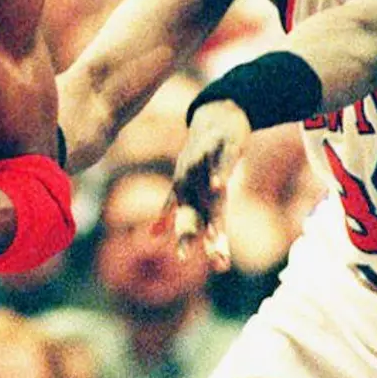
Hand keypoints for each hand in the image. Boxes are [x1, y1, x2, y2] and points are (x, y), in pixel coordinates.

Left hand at [171, 100, 249, 272]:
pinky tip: (218, 186)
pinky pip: (221, 163)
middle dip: (195, 233)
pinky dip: (218, 174)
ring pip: (209, 191)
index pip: (188, 221)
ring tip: (212, 232)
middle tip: (190, 256)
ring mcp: (207, 164)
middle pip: (199, 211)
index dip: (185, 239)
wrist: (216, 117)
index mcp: (188, 192)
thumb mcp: (185, 184)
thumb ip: (169, 212)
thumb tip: (152, 236)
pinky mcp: (225, 149)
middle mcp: (194, 180)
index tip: (182, 260)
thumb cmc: (201, 156)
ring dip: (209, 212)